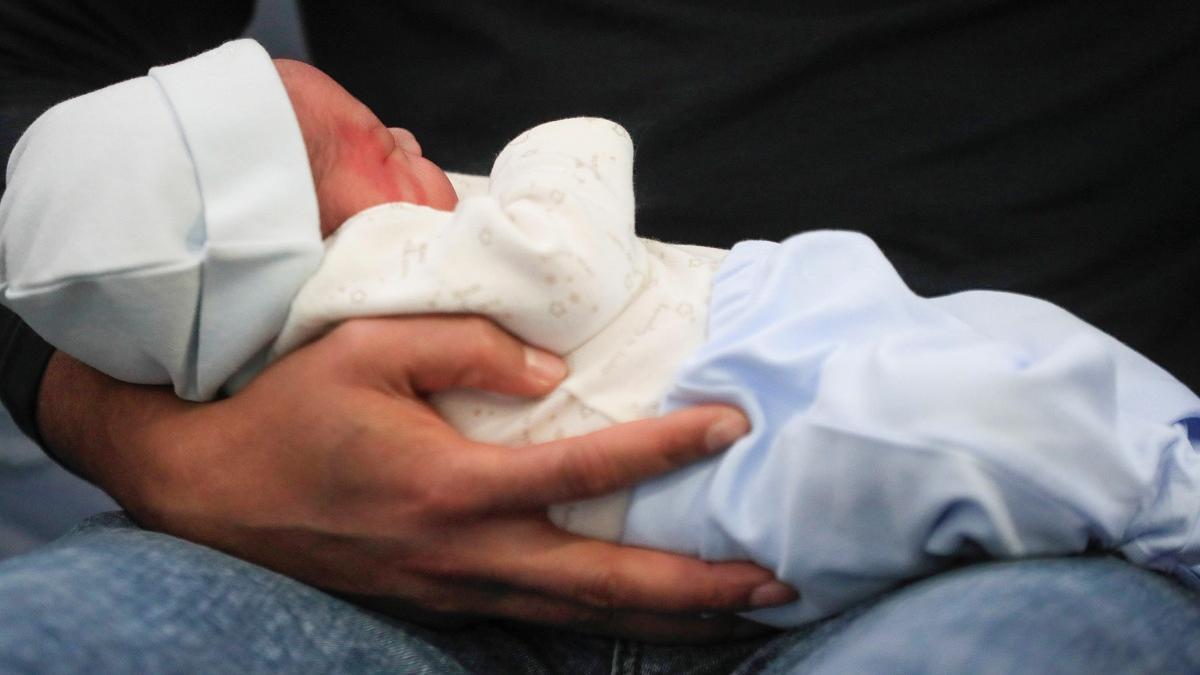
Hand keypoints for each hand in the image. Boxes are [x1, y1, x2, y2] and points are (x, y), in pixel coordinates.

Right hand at [39, 315, 793, 641]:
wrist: (214, 491)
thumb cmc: (291, 411)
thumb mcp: (366, 347)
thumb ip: (466, 346)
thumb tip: (552, 372)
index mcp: (451, 484)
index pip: (585, 469)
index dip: (667, 447)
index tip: (733, 424)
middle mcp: (465, 553)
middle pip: (606, 583)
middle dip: (699, 587)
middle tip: (779, 580)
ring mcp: (455, 590)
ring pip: (581, 618)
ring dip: (666, 619)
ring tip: (742, 613)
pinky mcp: (443, 602)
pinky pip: (541, 621)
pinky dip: (604, 624)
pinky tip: (645, 618)